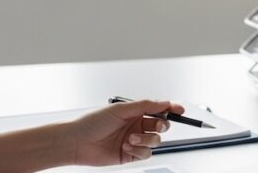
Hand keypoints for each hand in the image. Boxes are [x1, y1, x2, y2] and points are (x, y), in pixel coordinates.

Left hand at [62, 100, 184, 165]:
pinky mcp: (131, 155)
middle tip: (156, 125)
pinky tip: (127, 147)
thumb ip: (145, 106)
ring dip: (146, 140)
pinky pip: (146, 154)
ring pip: (155, 141)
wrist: (77, 142)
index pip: (158, 109)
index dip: (171, 109)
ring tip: (130, 139)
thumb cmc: (93, 122)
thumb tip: (164, 102)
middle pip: (161, 125)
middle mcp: (136, 125)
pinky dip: (139, 151)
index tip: (180, 109)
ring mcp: (135, 140)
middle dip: (161, 125)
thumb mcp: (121, 109)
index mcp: (134, 111)